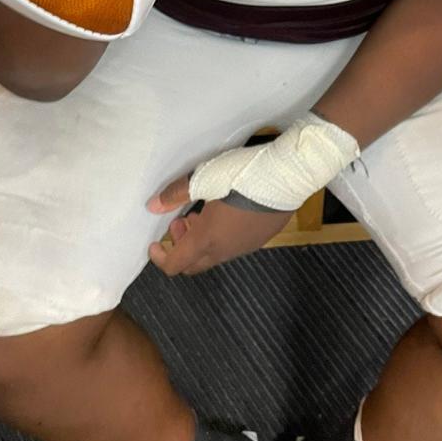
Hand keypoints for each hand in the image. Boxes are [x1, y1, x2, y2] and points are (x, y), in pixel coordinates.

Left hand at [148, 174, 290, 275]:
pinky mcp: (261, 238)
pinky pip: (232, 246)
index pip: (175, 265)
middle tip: (180, 221)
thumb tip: (153, 205)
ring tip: (201, 213)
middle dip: (180, 247)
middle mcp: (225, 250)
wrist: (288, 176)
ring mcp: (245, 247)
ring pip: (214, 255)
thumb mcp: (204, 179)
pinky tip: (226, 211)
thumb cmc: (242, 177)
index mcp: (207, 240)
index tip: (154, 243)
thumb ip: (176, 194)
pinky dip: (219, 236)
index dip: (160, 258)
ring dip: (200, 241)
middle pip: (194, 264)